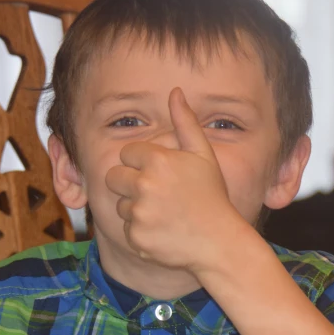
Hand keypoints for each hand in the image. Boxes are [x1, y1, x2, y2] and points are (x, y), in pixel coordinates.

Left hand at [105, 88, 245, 270]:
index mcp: (158, 160)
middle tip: (159, 195)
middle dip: (130, 184)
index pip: (127, 154)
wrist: (219, 242)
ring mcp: (139, 212)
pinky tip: (164, 232)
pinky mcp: (136, 236)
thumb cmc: (213, 197)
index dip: (143, 164)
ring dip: (137, 209)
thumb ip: (186, 123)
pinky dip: (142, 231)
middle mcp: (144, 185)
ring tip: (165, 215)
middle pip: (113, 178)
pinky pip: (127, 228)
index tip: (162, 175)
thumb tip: (175, 92)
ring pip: (120, 205)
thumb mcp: (204, 156)